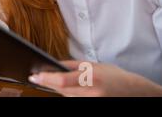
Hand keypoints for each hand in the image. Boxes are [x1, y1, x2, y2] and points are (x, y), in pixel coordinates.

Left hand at [28, 60, 161, 96]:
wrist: (134, 92)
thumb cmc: (114, 76)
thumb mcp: (93, 64)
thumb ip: (71, 65)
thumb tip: (53, 64)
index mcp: (92, 77)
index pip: (63, 80)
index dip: (46, 78)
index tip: (34, 76)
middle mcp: (91, 92)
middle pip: (61, 90)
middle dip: (47, 82)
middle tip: (36, 77)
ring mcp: (92, 101)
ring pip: (65, 96)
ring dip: (56, 88)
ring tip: (48, 79)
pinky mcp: (92, 105)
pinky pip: (73, 100)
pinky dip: (67, 94)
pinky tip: (63, 87)